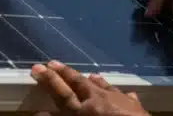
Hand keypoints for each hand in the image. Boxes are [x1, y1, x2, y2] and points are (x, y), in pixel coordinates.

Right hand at [31, 61, 145, 115]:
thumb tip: (39, 113)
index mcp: (82, 110)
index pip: (61, 92)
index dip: (49, 80)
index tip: (37, 67)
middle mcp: (97, 101)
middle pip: (79, 84)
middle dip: (65, 73)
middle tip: (53, 62)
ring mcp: (118, 101)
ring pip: (103, 86)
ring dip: (94, 80)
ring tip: (90, 74)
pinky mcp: (136, 107)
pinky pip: (127, 97)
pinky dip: (123, 94)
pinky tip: (126, 93)